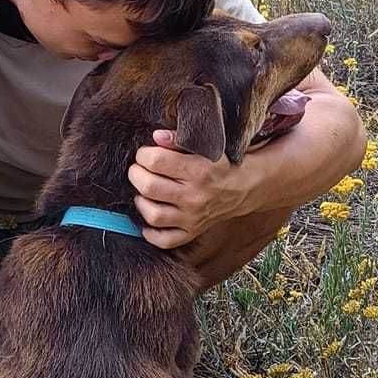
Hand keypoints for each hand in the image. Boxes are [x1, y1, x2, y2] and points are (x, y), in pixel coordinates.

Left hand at [128, 131, 245, 249]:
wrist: (241, 188)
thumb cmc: (218, 165)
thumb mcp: (205, 145)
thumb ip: (179, 139)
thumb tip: (156, 137)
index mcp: (199, 170)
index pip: (156, 161)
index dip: (143, 154)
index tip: (144, 154)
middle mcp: (195, 196)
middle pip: (149, 187)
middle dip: (136, 174)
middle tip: (139, 170)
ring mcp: (192, 218)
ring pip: (153, 215)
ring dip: (141, 201)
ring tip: (144, 192)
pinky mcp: (191, 232)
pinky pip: (164, 240)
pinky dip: (151, 232)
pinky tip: (149, 218)